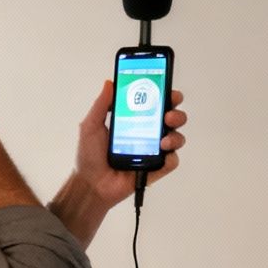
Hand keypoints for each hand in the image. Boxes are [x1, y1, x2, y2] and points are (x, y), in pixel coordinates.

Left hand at [72, 79, 186, 209]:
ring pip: (177, 138)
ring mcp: (154, 152)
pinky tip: (162, 154)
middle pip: (172, 119)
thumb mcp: (91, 126)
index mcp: (135, 121)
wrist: (91, 184)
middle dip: (176, 113)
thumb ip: (101, 104)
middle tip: (167, 115)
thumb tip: (110, 83)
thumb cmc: (90, 156)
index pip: (156, 104)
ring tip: (163, 140)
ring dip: (175, 135)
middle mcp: (148, 134)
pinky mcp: (156, 169)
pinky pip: (172, 161)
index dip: (165, 94)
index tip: (166, 88)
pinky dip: (171, 157)